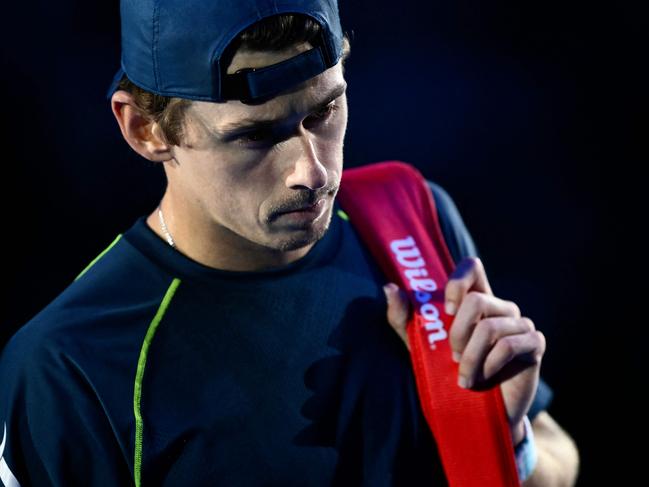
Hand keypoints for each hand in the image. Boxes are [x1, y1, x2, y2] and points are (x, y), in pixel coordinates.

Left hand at [383, 257, 545, 444]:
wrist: (477, 412)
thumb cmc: (447, 373)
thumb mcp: (419, 346)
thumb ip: (403, 318)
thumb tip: (388, 287)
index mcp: (475, 299)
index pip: (472, 267)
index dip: (458, 281)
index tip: (447, 309)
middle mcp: (500, 306)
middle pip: (477, 300)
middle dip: (457, 333)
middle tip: (452, 357)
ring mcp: (520, 323)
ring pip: (489, 327)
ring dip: (470, 358)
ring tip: (465, 377)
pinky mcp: (534, 343)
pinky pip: (508, 345)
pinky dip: (488, 366)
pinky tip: (482, 379)